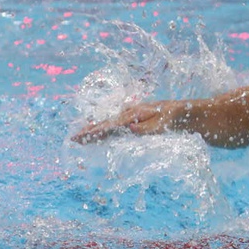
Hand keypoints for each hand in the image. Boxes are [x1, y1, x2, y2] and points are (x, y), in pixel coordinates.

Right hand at [71, 101, 185, 143]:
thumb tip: (130, 128)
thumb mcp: (160, 125)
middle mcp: (127, 113)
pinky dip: (101, 130)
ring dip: (92, 130)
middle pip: (104, 123)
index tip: (86, 134)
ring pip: (106, 124)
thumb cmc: (168, 118)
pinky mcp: (129, 120)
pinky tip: (94, 133)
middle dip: (89, 131)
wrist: (175, 110)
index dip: (98, 130)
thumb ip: (146, 128)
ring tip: (78, 136)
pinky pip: (111, 126)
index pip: (112, 124)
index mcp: (133, 114)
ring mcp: (127, 116)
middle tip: (73, 138)